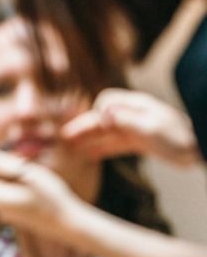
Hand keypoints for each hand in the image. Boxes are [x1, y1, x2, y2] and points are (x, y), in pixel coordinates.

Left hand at [0, 146, 83, 235]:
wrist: (69, 224)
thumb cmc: (52, 197)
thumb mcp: (28, 174)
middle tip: (14, 161)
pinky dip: (11, 183)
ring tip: (25, 170)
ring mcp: (5, 212)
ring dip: (4, 173)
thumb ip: (3, 165)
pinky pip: (4, 192)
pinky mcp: (14, 212)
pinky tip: (29, 182)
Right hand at [61, 88, 198, 165]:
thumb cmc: (180, 138)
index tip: (91, 127)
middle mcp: (134, 114)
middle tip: (64, 137)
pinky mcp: (142, 142)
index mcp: (136, 106)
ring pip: (106, 132)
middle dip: (83, 126)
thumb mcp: (151, 128)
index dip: (96, 113)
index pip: (106, 102)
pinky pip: (115, 143)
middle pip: (102, 118)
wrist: (201, 149)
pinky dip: (101, 147)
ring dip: (88, 138)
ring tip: (70, 147)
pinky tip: (89, 154)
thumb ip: (125, 120)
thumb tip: (101, 114)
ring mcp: (137, 128)